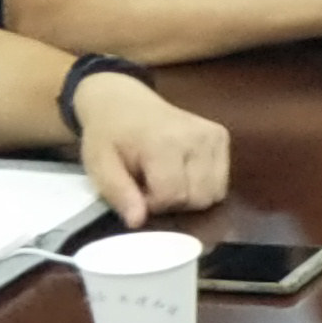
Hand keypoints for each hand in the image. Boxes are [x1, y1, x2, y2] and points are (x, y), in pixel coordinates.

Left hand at [69, 76, 230, 222]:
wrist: (122, 101)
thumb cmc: (108, 135)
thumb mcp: (100, 165)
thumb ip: (118, 193)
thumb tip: (138, 221)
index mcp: (164, 143)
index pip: (172, 196)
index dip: (152, 204)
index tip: (136, 193)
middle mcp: (196, 138)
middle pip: (198, 198)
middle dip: (174, 202)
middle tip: (152, 188)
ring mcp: (213, 135)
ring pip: (215, 193)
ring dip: (190, 196)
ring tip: (167, 181)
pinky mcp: (221, 136)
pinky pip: (221, 181)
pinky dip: (202, 185)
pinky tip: (182, 172)